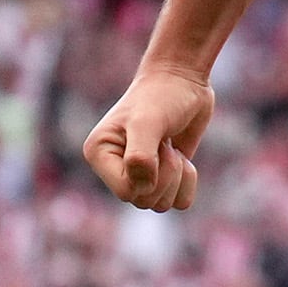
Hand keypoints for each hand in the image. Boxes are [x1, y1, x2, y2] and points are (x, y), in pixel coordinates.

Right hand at [83, 67, 217, 211]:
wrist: (183, 81)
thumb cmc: (160, 97)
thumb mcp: (147, 122)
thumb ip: (140, 156)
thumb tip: (142, 187)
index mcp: (99, 155)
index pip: (125, 193)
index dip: (149, 177)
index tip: (155, 146)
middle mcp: (114, 168)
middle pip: (144, 202)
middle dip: (165, 175)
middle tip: (164, 143)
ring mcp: (139, 175)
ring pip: (161, 205)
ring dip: (176, 177)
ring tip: (170, 146)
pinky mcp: (162, 177)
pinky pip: (179, 202)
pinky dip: (188, 182)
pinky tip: (182, 156)